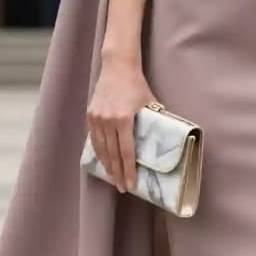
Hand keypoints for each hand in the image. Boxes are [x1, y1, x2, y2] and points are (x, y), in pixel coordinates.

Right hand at [86, 58, 159, 192]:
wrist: (118, 67)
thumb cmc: (137, 85)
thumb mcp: (150, 104)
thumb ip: (155, 122)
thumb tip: (164, 141)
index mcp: (123, 119)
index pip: (126, 152)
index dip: (128, 171)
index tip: (131, 185)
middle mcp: (107, 120)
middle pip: (112, 155)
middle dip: (117, 174)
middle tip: (122, 188)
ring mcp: (96, 118)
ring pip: (101, 149)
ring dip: (107, 166)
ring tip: (113, 179)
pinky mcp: (90, 115)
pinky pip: (94, 139)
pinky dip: (99, 152)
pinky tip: (103, 162)